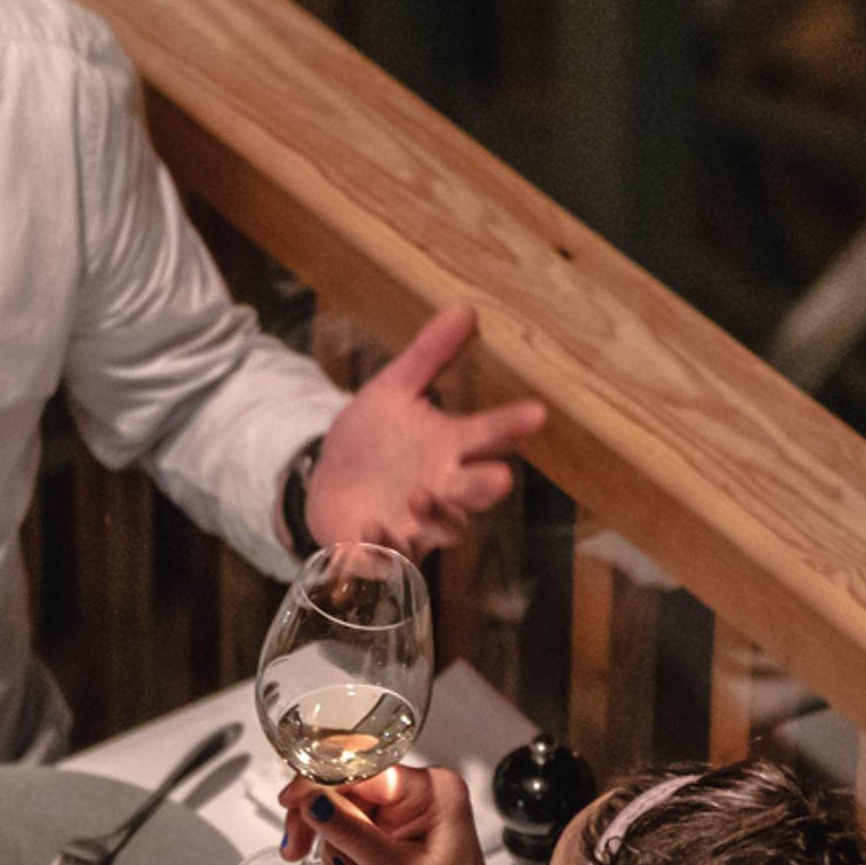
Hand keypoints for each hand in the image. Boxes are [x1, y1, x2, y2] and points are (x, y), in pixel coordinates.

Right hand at [285, 766, 528, 864]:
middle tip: (298, 845)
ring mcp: (405, 814)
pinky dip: (342, 853)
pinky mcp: (393, 834)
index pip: (361, 768)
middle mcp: (419, 794)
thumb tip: (312, 799)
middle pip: (347, 787)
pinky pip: (351, 829)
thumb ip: (349, 830)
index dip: (319, 782)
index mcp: (431, 789)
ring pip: (343, 809)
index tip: (291, 802)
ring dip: (332, 844)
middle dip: (320, 818)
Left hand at [305, 307, 547, 557]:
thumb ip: (428, 355)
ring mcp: (414, 522)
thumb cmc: (374, 437)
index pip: (488, 436)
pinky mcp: (381, 548)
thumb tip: (465, 308)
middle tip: (499, 477)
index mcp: (448, 448)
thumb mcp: (394, 390)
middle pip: (474, 492)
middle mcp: (440, 488)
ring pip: (441, 529)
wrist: (329, 481)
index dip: (511, 426)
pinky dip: (382, 548)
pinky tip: (372, 530)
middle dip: (484, 486)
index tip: (536, 413)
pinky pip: (388, 556)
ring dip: (436, 517)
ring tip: (420, 495)